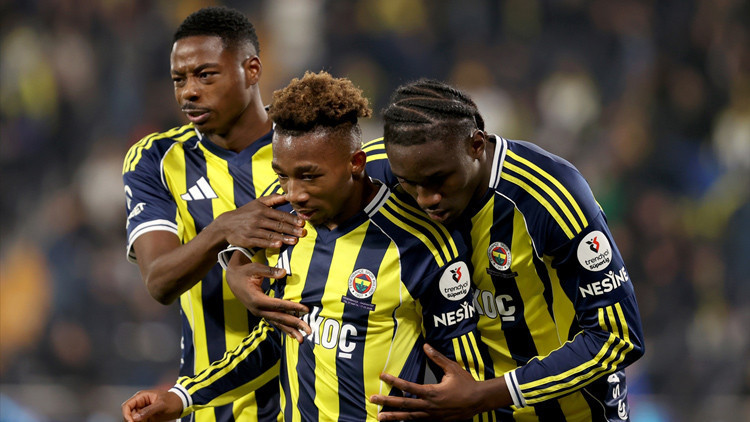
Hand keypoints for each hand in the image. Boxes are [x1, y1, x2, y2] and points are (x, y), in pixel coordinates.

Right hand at [121, 389, 181, 421]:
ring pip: (133, 420)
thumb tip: (135, 418)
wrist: (181, 404)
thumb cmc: (173, 400)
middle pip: (128, 414)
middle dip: (131, 421)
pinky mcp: (146, 418)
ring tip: (147, 421)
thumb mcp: (161, 405)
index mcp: (142, 397)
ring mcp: (143, 411)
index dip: (126, 415)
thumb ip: (148, 410)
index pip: (127, 406)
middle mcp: (140, 404)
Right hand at [219, 194, 305, 248]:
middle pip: (278, 225)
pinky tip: (279, 245)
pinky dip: (270, 244)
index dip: (292, 219)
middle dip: (292, 229)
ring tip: (295, 241)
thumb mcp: (258, 202)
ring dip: (284, 238)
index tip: (302, 222)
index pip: (280, 215)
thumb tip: (288, 195)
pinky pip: (260, 242)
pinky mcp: (247, 240)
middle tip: (303, 233)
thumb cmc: (246, 212)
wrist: (226, 224)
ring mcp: (252, 230)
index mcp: (262, 210)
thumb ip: (274, 199)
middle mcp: (258, 219)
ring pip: (271, 235)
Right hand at [226, 251, 310, 342]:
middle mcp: (258, 309)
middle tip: (309, 330)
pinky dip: (283, 328)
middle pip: (279, 318)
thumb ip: (269, 271)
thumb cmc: (245, 272)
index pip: (278, 305)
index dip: (292, 307)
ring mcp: (259, 313)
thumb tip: (283, 272)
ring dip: (290, 331)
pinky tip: (292, 334)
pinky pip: (274, 321)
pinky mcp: (260, 313)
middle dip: (295, 324)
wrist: (232, 278)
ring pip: (277, 323)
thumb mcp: (255, 268)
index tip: (306, 309)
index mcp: (256, 299)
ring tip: (302, 339)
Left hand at [369, 344, 494, 420]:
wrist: (478, 401)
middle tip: (373, 399)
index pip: (408, 386)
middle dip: (387, 402)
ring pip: (409, 417)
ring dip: (394, 417)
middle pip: (404, 404)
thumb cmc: (466, 384)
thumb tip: (425, 346)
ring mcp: (432, 416)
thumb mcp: (452, 368)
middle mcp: (429, 406)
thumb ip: (437, 358)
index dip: (394, 381)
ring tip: (380, 417)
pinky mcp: (435, 421)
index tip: (382, 376)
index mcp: (432, 392)